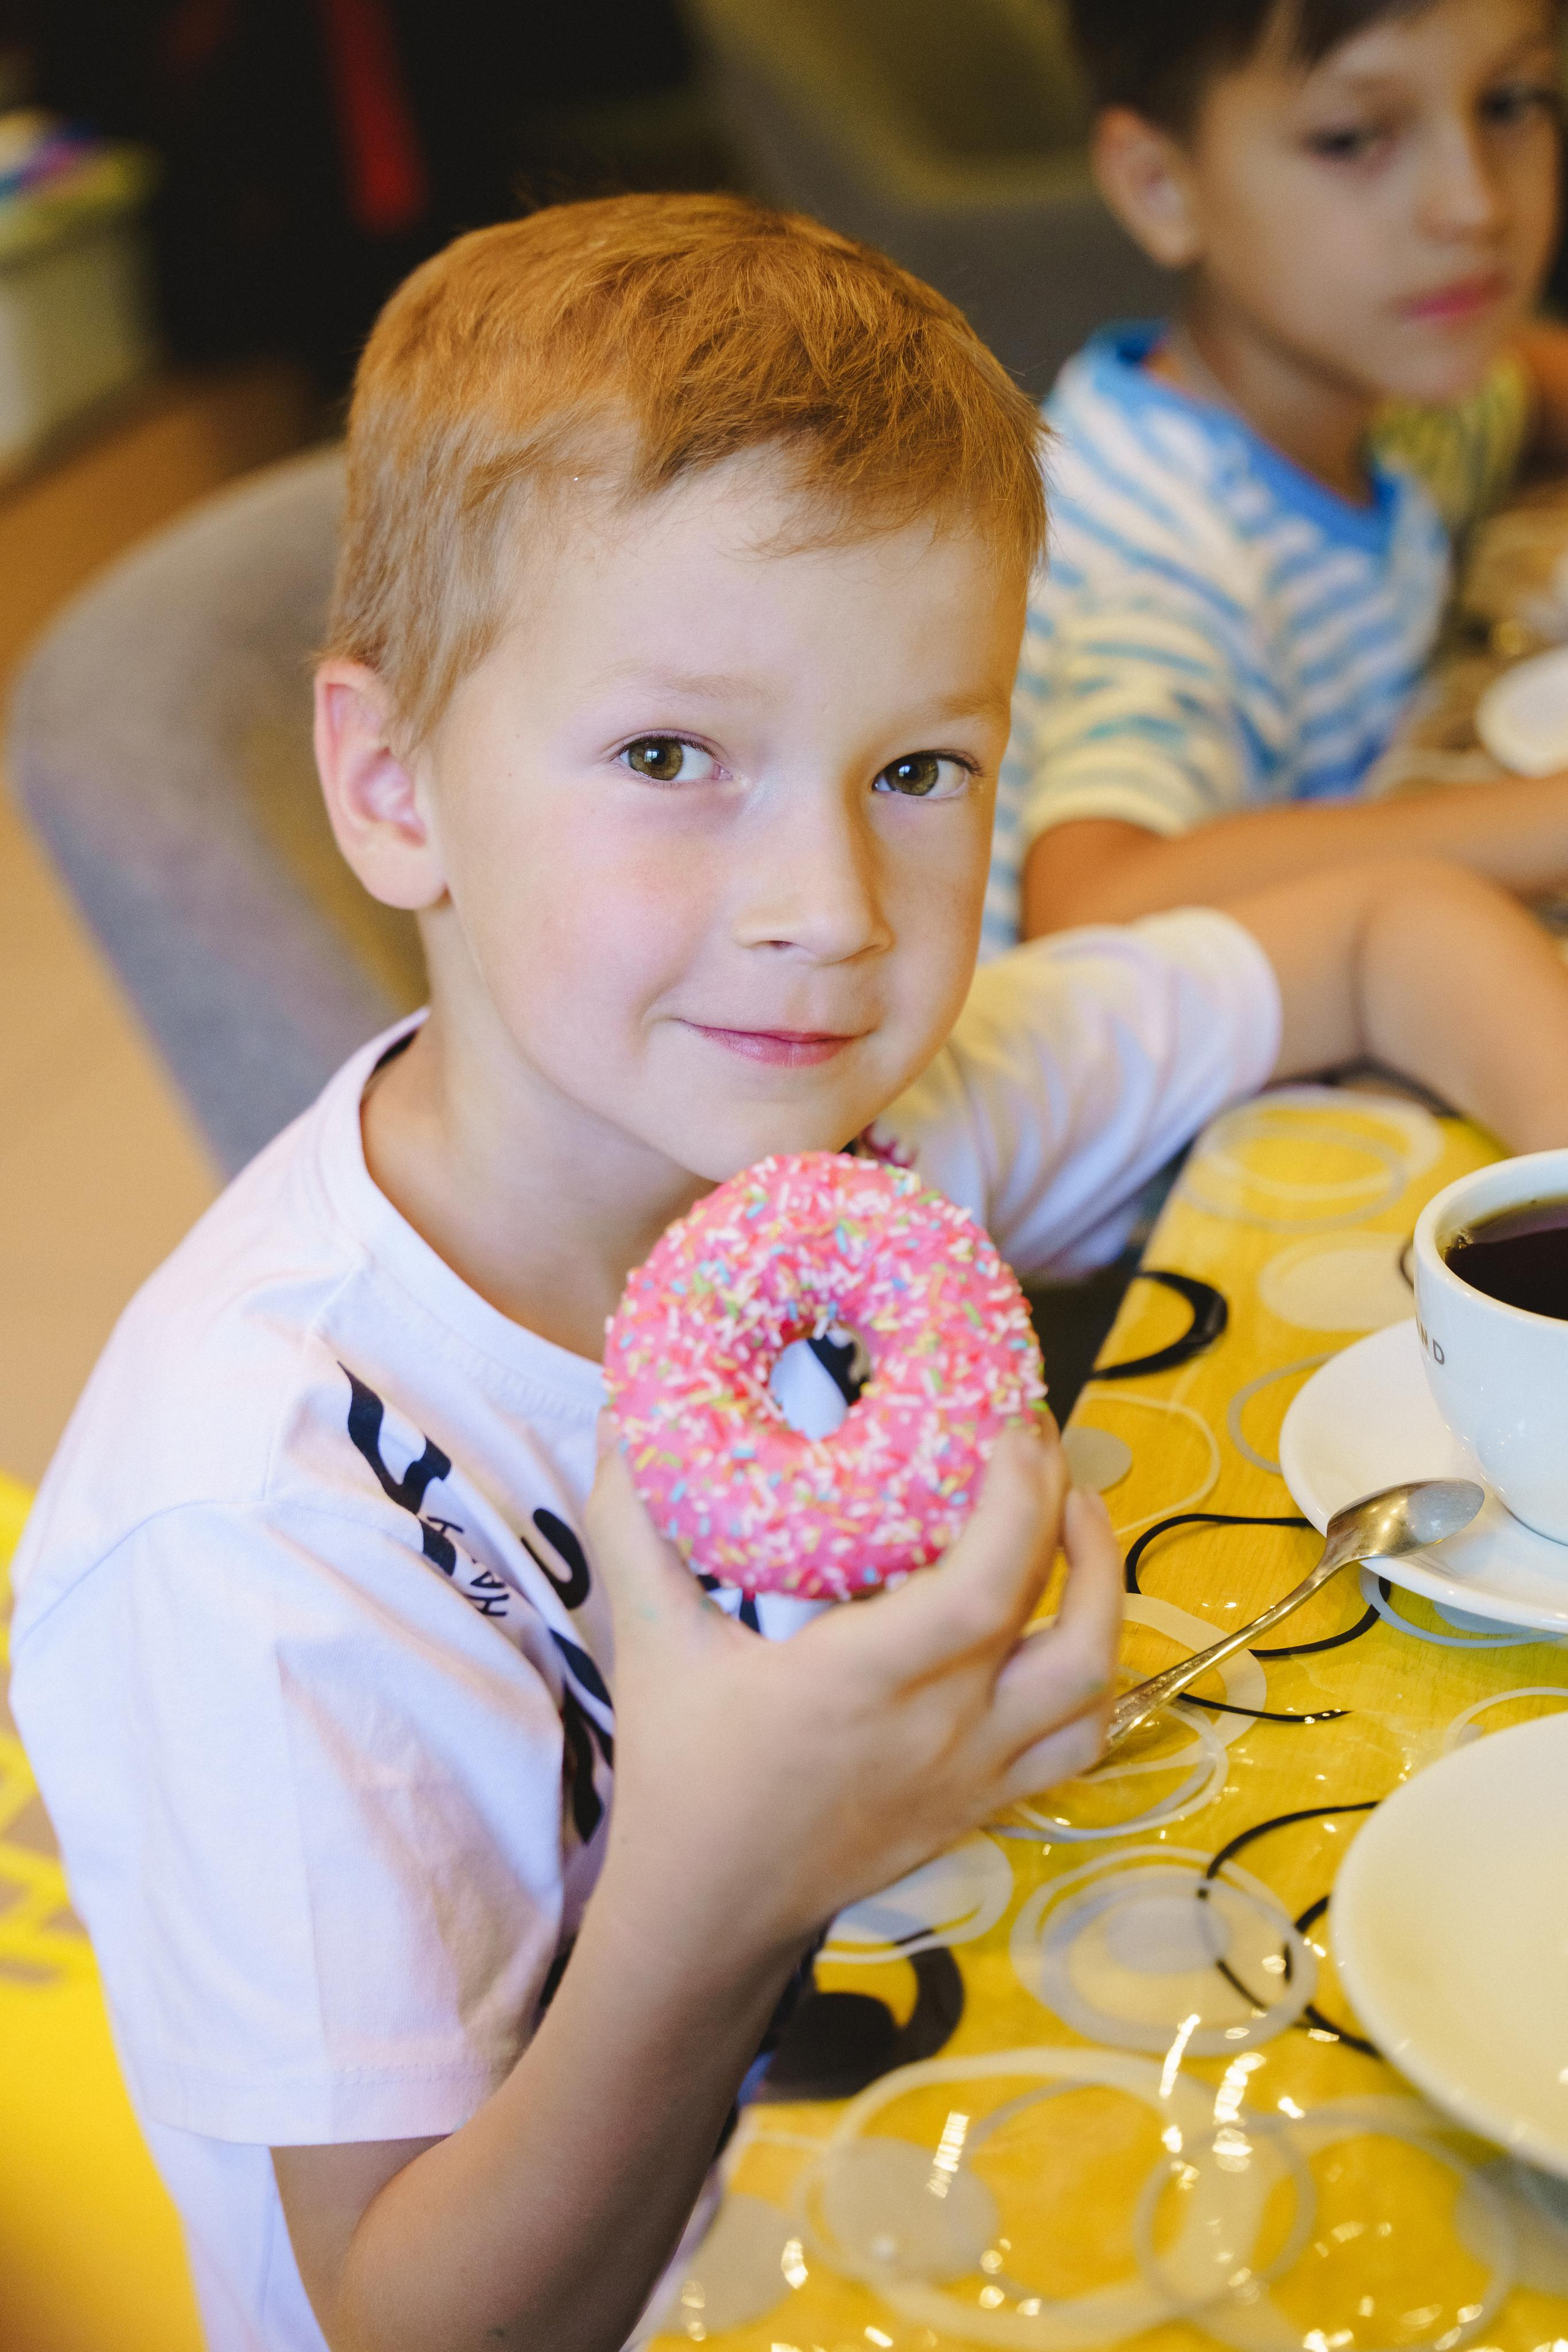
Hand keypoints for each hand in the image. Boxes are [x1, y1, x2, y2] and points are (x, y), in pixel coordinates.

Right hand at [585, 1419, 1121, 1969]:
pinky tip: (1069, 1613)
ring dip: (1103, 1587)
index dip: (1020, 1496)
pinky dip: (1094, 1671)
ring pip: (1091, 1681)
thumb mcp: (650, 1642)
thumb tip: (622, 1413)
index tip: (1013, 1420)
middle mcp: (939, 1730)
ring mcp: (975, 1774)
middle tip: (1036, 1437)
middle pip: (1058, 1615)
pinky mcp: (986, 1802)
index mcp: (862, 1682)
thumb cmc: (682, 1768)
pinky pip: (1080, 1740)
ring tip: (1076, 1512)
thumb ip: (634, 1523)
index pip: (984, 1584)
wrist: (709, 1909)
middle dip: (1065, 1508)